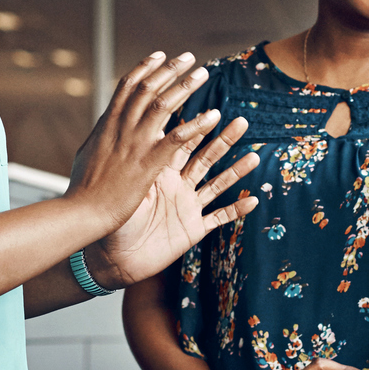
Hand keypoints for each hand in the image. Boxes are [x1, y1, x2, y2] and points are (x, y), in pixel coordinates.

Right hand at [68, 53, 217, 224]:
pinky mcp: (148, 163)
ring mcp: (135, 143)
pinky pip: (178, 138)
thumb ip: (100, 137)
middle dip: (169, 69)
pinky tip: (213, 116)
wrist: (81, 212)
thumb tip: (103, 127)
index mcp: (107, 123)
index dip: (145, 68)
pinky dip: (197, 124)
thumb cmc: (82, 189)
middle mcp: (121, 127)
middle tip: (188, 57)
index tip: (160, 55)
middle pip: (148, 88)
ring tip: (203, 74)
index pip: (127, 86)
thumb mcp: (87, 154)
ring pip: (163, 104)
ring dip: (185, 86)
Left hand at [87, 116, 259, 288]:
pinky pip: (218, 218)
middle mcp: (177, 186)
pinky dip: (236, 210)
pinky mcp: (193, 229)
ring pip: (217, 184)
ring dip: (236, 172)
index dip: (198, 128)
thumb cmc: (113, 223)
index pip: (182, 144)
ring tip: (255, 157)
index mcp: (160, 173)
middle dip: (224, 141)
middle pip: (206, 158)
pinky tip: (254, 201)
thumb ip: (140, 166)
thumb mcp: (128, 190)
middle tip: (242, 122)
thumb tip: (145, 137)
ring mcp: (187, 207)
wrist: (114, 259)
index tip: (212, 110)